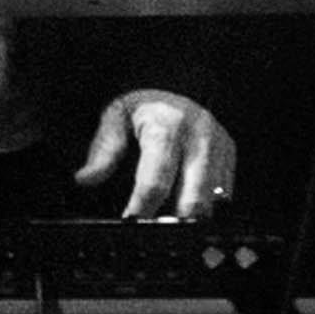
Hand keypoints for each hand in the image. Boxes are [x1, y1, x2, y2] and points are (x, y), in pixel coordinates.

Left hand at [73, 89, 236, 218]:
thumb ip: (104, 151)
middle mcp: (200, 138)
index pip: (155, 181)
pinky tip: (183, 209)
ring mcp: (219, 148)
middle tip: (152, 234)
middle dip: (173, 223)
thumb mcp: (115, 116)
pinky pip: (221, 196)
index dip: (142, 208)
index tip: (130, 224)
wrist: (177, 79)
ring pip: (211, 203)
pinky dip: (203, 208)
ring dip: (189, 219)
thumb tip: (85, 179)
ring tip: (166, 225)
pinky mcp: (229, 157)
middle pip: (192, 200)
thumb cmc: (143, 102)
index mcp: (169, 127)